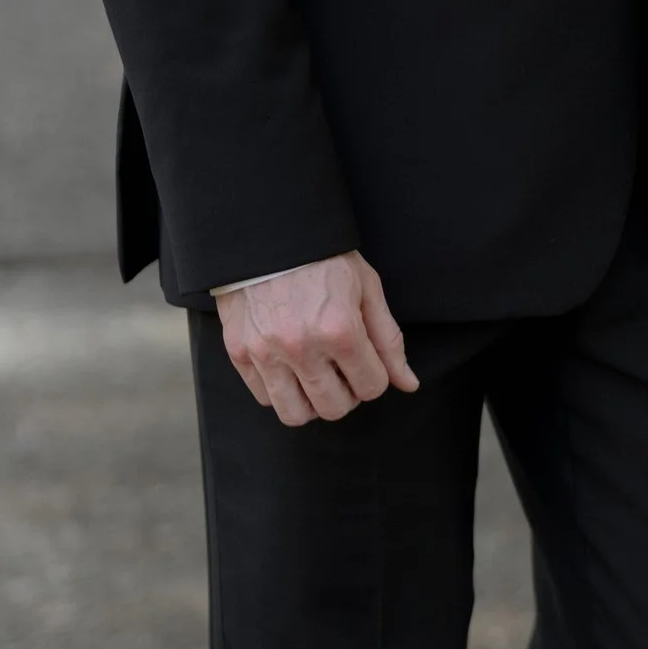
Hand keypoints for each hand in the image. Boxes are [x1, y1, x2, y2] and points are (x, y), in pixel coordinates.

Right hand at [217, 250, 418, 425]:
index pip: (371, 387)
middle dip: (347, 394)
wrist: (268, 234)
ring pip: (295, 414)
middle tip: (343, 372)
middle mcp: (302, 347)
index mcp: (340, 330)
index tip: (368, 363)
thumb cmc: (323, 259)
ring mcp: (266, 353)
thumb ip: (388, 341)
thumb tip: (408, 383)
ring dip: (312, 402)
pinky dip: (281, 391)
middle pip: (334, 408)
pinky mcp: (240, 353)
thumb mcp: (367, 290)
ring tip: (316, 377)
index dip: (375, 378)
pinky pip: (265, 398)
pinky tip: (290, 367)